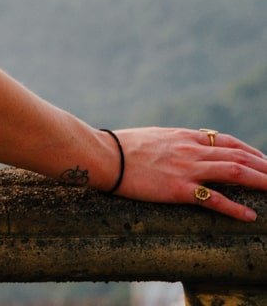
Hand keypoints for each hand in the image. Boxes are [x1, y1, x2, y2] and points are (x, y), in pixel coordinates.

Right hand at [112, 127, 266, 221]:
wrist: (102, 155)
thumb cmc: (120, 146)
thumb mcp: (152, 137)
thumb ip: (173, 142)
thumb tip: (184, 144)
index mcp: (183, 136)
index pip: (227, 142)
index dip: (251, 151)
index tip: (263, 161)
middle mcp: (190, 150)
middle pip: (238, 156)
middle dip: (264, 167)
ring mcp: (186, 169)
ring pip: (234, 172)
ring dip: (260, 181)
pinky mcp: (178, 189)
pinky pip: (212, 199)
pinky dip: (234, 208)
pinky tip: (249, 216)